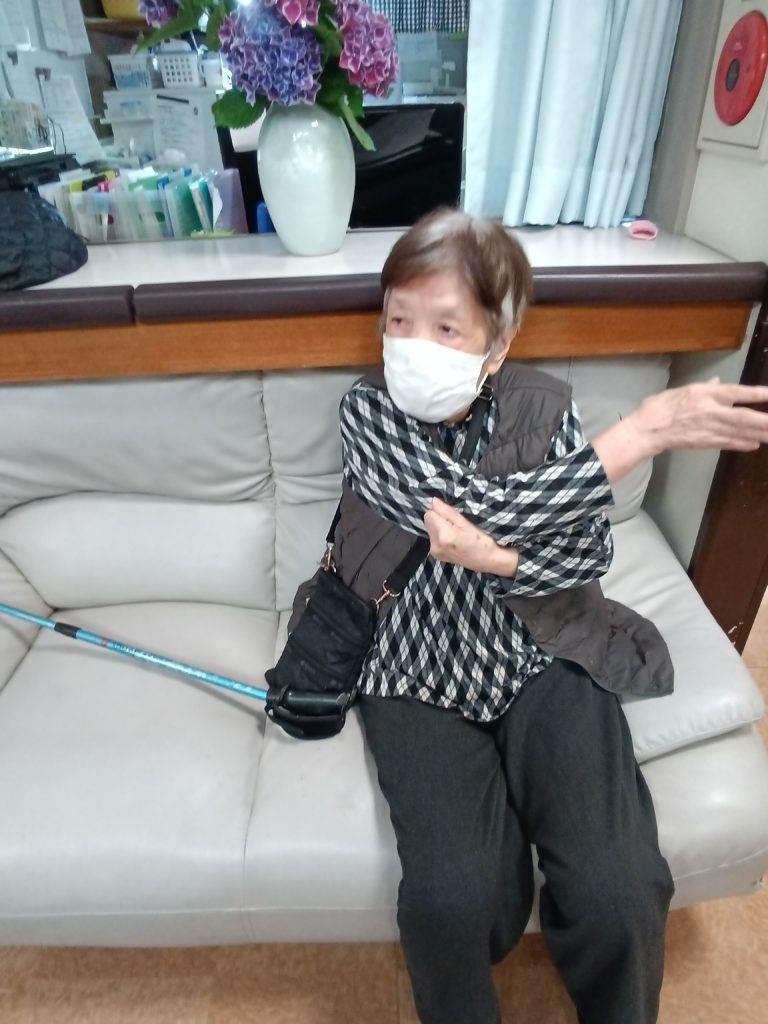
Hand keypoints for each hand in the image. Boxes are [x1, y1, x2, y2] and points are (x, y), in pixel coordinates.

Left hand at [424, 498, 518, 575]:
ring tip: (455, 532)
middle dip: (438, 519)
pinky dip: (440, 535)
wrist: (487, 561)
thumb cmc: (482, 541)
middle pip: (428, 521)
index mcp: (443, 535)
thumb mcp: (466, 523)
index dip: (440, 511)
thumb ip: (447, 512)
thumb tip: (433, 501)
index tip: (453, 516)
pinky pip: (432, 538)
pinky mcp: (436, 555)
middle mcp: (435, 545)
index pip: (429, 514)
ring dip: (439, 527)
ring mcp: (434, 552)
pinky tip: (452, 539)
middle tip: (456, 524)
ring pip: (430, 529)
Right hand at [633, 378, 767, 455]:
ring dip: (759, 434)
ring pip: (739, 432)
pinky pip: (728, 443)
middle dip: (763, 421)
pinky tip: (755, 445)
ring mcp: (708, 429)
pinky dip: (742, 444)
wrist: (647, 429)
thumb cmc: (662, 406)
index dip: (758, 394)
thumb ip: (706, 387)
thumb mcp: (685, 390)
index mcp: (705, 394)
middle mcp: (710, 411)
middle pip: (743, 417)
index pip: (737, 392)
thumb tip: (718, 381)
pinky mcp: (704, 443)